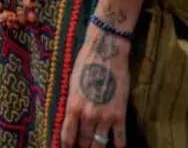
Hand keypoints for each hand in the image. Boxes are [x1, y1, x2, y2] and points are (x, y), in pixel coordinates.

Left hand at [61, 27, 129, 146]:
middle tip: (82, 146)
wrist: (106, 50)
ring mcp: (105, 117)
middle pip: (84, 141)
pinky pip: (119, 138)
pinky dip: (118, 146)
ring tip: (95, 147)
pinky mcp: (120, 115)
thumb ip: (73, 103)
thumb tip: (71, 118)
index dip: (67, 145)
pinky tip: (116, 147)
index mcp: (73, 106)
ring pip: (99, 143)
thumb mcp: (72, 82)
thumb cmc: (86, 62)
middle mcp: (88, 115)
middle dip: (82, 146)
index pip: (68, 136)